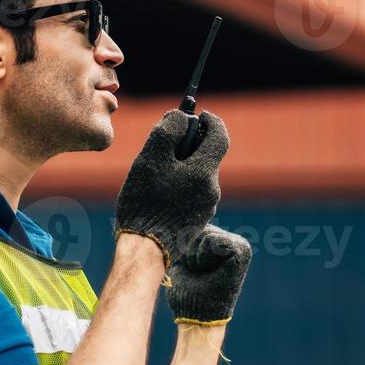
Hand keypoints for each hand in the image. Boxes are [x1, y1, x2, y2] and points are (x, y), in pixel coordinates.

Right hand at [114, 109, 228, 265]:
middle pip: (206, 156)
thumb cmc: (144, 202)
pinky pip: (192, 193)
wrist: (144, 250)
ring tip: (154, 174)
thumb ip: (168, 131)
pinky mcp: (196, 221)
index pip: (220, 136)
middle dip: (189, 144)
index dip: (211, 121)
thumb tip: (182, 116)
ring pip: (197, 175)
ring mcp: (206, 208)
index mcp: (205, 173)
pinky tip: (156, 194)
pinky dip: (179, 184)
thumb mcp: (150, 159)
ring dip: (182, 166)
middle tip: (164, 144)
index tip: (199, 114)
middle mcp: (212, 190)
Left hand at [166, 224, 251, 324]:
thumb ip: (184, 238)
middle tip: (197, 272)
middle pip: (199, 227)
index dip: (184, 246)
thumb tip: (176, 218)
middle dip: (189, 250)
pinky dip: (204, 256)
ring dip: (194, 255)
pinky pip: (213, 240)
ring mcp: (241, 245)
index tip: (190, 268)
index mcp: (221, 241)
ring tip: (202, 273)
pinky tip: (209, 272)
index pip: (194, 225)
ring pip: (204, 233)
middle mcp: (234, 241)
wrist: (195, 316)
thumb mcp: (181, 258)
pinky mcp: (242, 252)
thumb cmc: (186, 291)